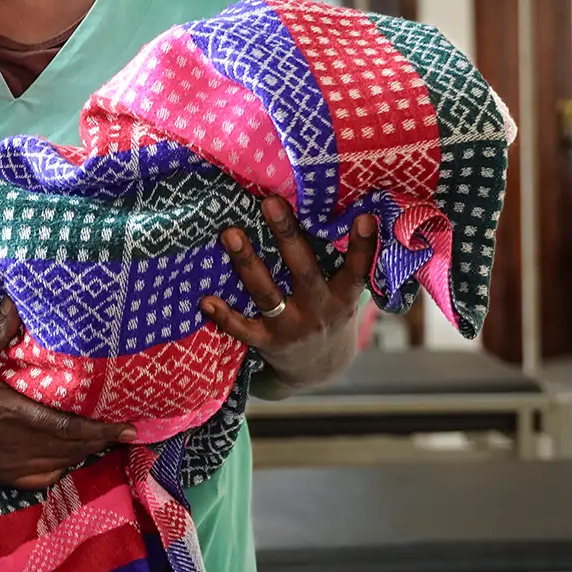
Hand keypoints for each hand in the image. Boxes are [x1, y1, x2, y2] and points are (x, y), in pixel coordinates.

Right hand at [0, 297, 134, 489]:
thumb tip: (18, 301)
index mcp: (11, 414)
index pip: (70, 428)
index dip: (103, 429)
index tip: (129, 425)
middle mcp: (13, 444)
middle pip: (70, 449)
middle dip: (101, 442)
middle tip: (127, 433)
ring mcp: (2, 463)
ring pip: (56, 465)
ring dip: (81, 456)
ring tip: (101, 442)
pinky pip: (35, 479)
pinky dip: (57, 470)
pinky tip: (63, 461)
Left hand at [200, 196, 377, 394]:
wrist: (319, 368)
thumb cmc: (329, 312)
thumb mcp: (343, 293)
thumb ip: (339, 261)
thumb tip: (333, 208)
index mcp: (343, 296)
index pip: (356, 270)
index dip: (362, 246)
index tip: (365, 218)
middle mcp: (319, 312)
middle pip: (304, 271)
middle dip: (287, 236)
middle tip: (270, 203)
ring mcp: (293, 329)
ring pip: (268, 295)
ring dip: (247, 263)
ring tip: (230, 234)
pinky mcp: (268, 343)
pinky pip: (244, 330)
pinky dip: (224, 317)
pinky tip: (206, 300)